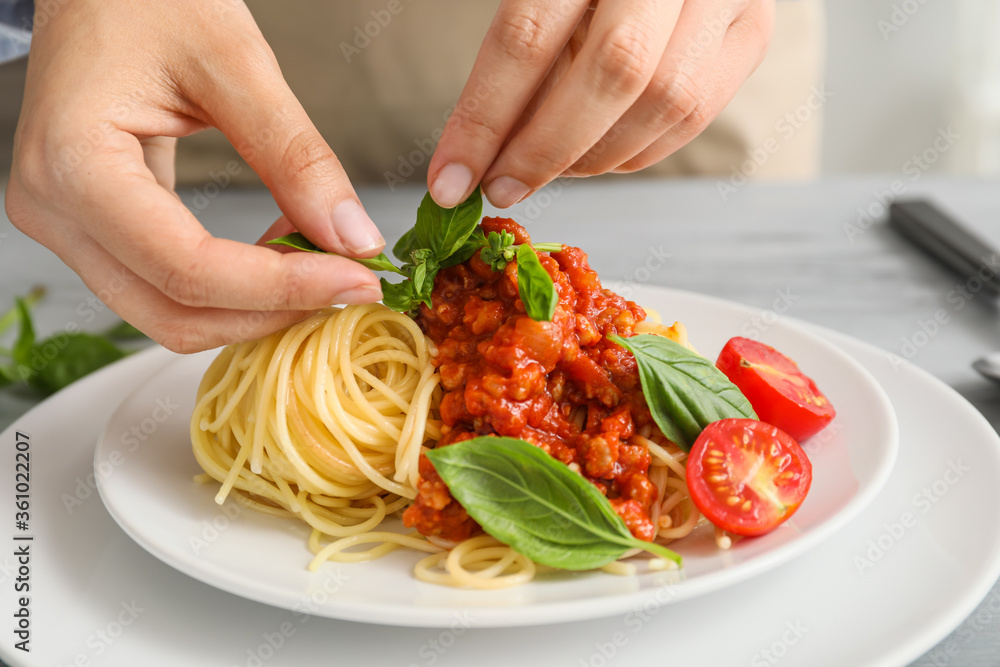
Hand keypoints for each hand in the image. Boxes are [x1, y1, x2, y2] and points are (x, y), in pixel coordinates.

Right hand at [4, 0, 384, 352]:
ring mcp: (65, 224)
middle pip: (173, 313)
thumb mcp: (235, 63)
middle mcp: (54, 209)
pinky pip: (163, 285)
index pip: (189, 269)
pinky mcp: (90, 226)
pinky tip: (280, 257)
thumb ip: (296, 157)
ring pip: (167, 313)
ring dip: (253, 308)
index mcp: (74, 164)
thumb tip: (353, 239)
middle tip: (350, 288)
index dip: (282, 288)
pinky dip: (231, 288)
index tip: (357, 283)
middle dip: (271, 312)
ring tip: (321, 270)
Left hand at [427, 0, 775, 207]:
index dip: (485, 118)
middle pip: (614, 72)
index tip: (449, 180)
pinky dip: (635, 151)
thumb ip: (517, 45)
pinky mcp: (753, 29)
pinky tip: (595, 152)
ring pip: (665, 102)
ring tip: (545, 165)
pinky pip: (694, 116)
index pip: (530, 34)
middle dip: (545, 149)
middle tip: (500, 186)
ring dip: (593, 156)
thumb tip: (477, 153)